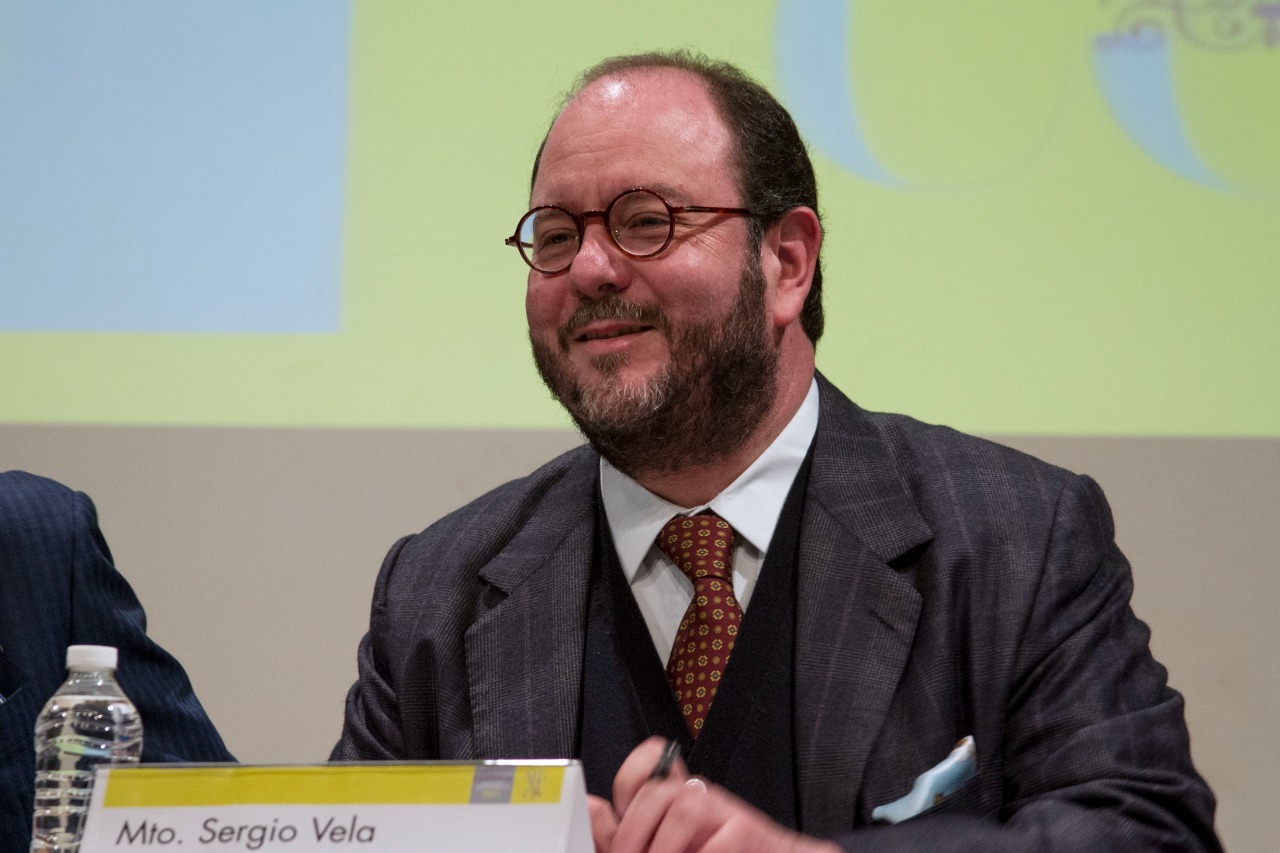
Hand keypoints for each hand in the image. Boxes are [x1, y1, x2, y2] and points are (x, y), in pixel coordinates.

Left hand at [593, 736, 841, 852]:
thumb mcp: (665, 849)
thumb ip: (625, 836)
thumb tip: (591, 807)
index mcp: (675, 804)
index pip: (648, 767)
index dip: (629, 779)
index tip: (614, 810)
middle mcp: (700, 800)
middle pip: (657, 792)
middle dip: (633, 833)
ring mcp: (727, 812)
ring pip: (684, 808)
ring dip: (664, 848)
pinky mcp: (751, 831)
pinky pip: (718, 841)